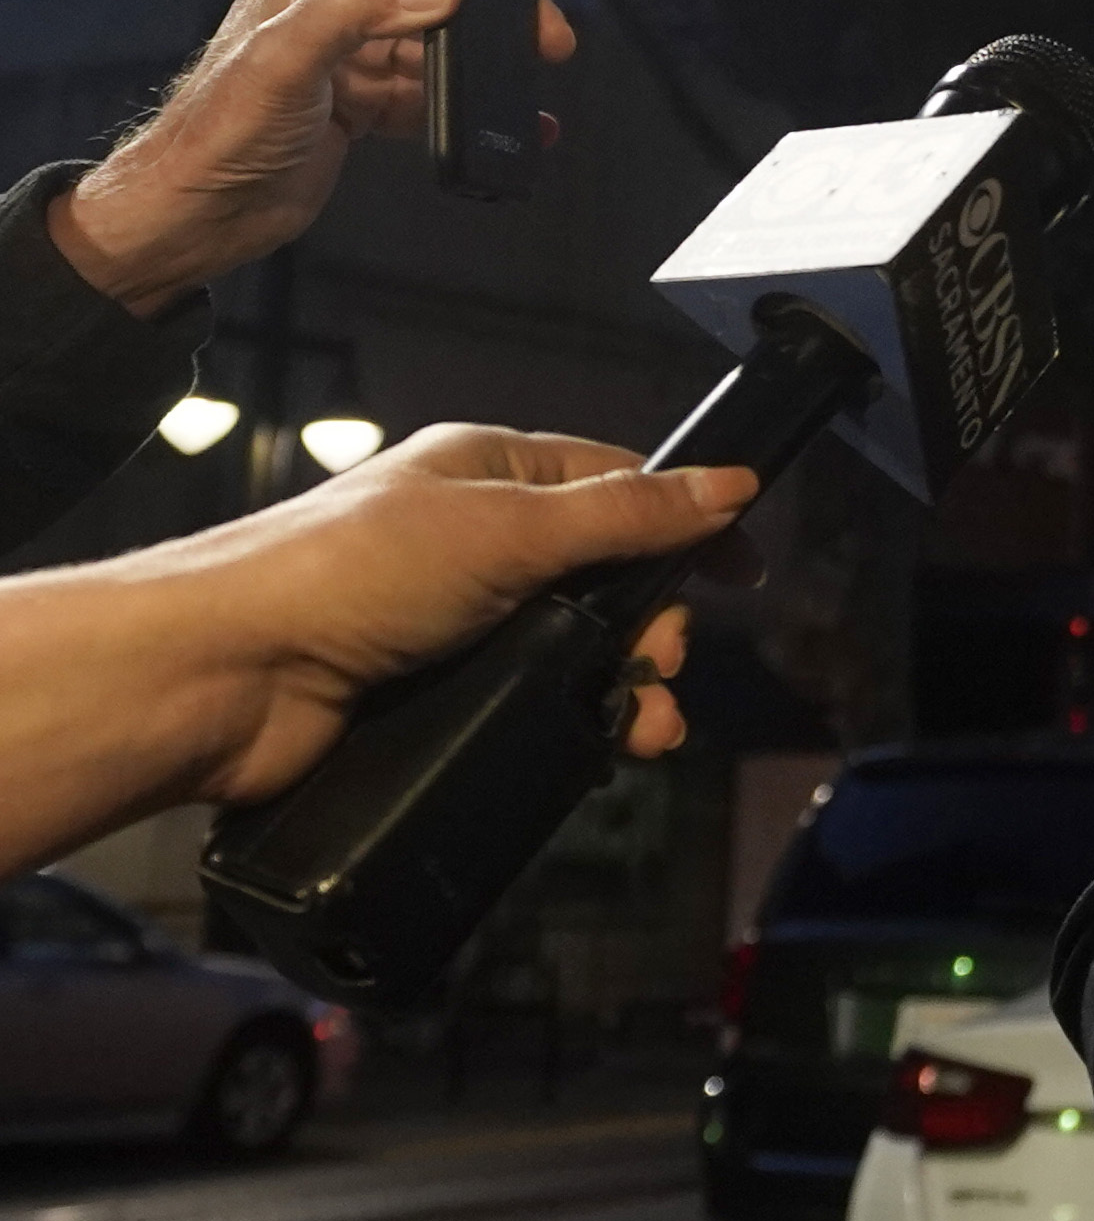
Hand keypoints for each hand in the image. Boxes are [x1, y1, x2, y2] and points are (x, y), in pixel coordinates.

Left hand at [46, 0, 576, 312]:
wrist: (194, 216)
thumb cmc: (211, 136)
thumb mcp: (283, 61)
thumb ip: (354, 10)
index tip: (519, 12)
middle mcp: (333, 0)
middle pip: (440, 0)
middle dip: (491, 30)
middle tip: (541, 51)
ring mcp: (352, 53)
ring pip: (443, 51)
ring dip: (482, 76)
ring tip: (521, 103)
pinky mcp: (364, 99)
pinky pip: (433, 96)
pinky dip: (468, 112)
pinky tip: (504, 129)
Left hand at [176, 424, 755, 805]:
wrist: (225, 678)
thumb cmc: (339, 574)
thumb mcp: (507, 528)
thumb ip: (627, 515)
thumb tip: (727, 485)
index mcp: (488, 475)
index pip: (618, 485)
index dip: (686, 523)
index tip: (741, 570)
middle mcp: (473, 543)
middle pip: (610, 580)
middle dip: (653, 626)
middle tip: (659, 659)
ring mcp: (454, 622)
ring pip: (579, 652)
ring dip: (626, 687)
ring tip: (640, 722)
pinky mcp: (435, 694)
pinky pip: (534, 706)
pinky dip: (577, 726)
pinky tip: (600, 746)